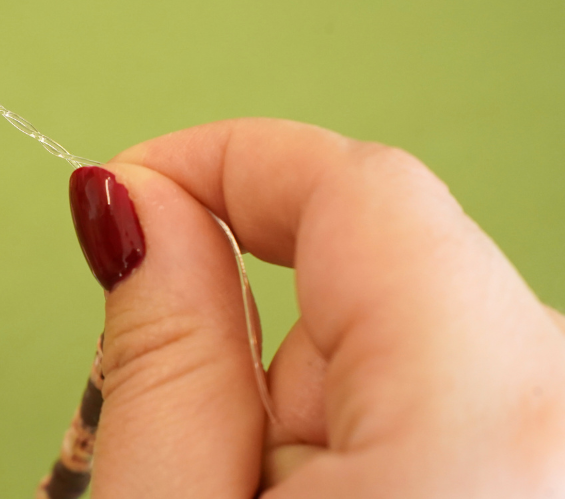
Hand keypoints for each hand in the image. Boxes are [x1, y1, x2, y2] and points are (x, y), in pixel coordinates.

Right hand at [68, 119, 564, 496]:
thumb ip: (166, 358)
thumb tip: (141, 211)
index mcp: (484, 416)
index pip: (360, 190)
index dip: (224, 162)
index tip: (131, 184)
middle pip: (388, 280)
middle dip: (264, 334)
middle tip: (192, 441)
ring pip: (421, 354)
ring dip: (324, 411)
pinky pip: (467, 416)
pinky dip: (386, 453)